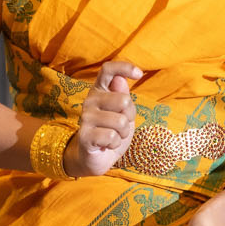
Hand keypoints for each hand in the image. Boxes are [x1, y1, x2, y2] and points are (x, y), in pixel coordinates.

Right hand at [65, 59, 141, 176]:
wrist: (95, 158)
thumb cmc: (112, 132)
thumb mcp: (125, 114)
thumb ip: (123, 96)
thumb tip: (120, 79)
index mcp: (100, 90)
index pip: (108, 70)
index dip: (124, 67)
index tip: (139, 74)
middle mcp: (90, 100)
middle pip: (124, 100)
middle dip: (129, 117)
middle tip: (121, 126)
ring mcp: (86, 117)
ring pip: (120, 122)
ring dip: (123, 134)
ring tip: (113, 137)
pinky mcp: (84, 135)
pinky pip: (111, 136)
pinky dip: (115, 144)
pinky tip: (107, 145)